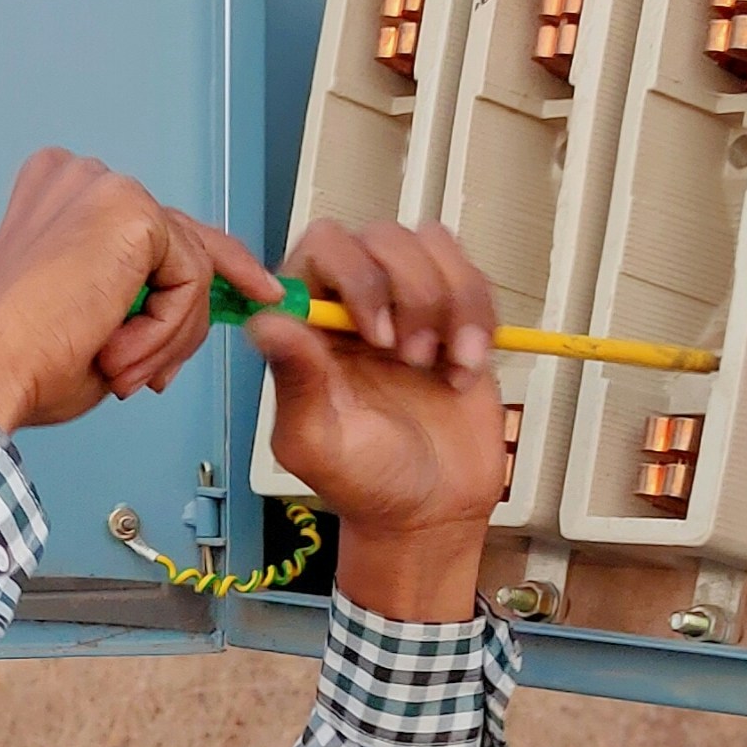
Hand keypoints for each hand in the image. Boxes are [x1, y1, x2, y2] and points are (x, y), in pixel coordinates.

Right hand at [0, 149, 268, 434]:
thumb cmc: (21, 356)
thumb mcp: (94, 313)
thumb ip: (141, 293)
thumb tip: (200, 307)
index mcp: (58, 195)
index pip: (152, 226)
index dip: (191, 274)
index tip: (239, 296)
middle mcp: (80, 177)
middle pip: (183, 237)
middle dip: (191, 310)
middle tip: (173, 363)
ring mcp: (107, 188)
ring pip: (191, 267)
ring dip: (166, 336)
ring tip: (117, 369)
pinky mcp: (132, 212)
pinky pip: (191, 281)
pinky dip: (165, 331)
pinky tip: (116, 350)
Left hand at [245, 220, 507, 622]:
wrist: (433, 509)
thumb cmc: (365, 481)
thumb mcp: (317, 442)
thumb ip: (294, 381)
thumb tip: (267, 321)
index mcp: (308, 322)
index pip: (321, 247)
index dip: (353, 275)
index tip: (375, 335)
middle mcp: (354, 301)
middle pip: (381, 237)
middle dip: (408, 292)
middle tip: (412, 359)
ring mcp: (408, 303)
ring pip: (430, 245)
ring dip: (448, 302)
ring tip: (446, 364)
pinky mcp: (457, 315)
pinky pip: (471, 276)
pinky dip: (479, 317)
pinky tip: (467, 367)